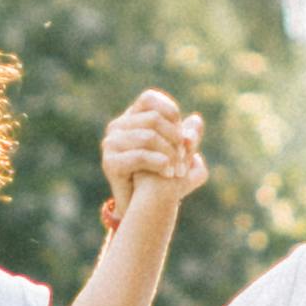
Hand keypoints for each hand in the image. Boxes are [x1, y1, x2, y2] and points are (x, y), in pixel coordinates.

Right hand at [100, 87, 205, 221]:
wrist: (140, 207)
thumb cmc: (159, 178)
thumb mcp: (178, 156)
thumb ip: (186, 138)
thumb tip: (196, 120)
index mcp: (132, 119)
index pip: (149, 99)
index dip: (169, 111)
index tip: (182, 132)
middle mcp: (117, 127)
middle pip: (153, 119)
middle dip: (175, 138)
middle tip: (185, 157)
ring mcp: (111, 144)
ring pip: (148, 137)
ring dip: (170, 154)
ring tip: (178, 170)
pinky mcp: (110, 163)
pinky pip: (140, 155)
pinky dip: (160, 163)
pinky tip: (168, 173)